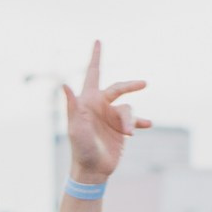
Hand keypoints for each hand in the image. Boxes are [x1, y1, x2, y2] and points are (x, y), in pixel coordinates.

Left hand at [61, 41, 150, 183]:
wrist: (93, 170)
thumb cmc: (81, 148)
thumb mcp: (76, 127)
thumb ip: (72, 105)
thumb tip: (64, 84)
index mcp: (88, 101)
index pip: (92, 74)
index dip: (95, 57)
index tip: (97, 41)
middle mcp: (100, 106)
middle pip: (118, 88)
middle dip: (130, 85)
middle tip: (143, 84)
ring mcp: (111, 117)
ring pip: (128, 110)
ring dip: (129, 121)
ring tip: (128, 133)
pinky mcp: (121, 129)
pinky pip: (136, 121)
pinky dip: (142, 123)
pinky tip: (148, 125)